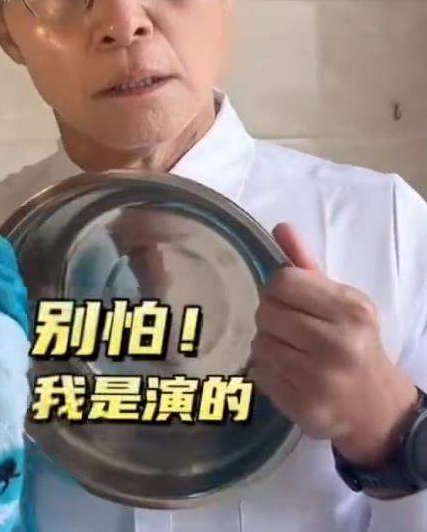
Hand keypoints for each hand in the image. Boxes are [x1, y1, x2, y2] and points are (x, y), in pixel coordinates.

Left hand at [249, 222, 417, 468]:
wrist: (375, 406)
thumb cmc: (354, 342)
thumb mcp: (340, 300)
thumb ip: (307, 266)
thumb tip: (280, 227)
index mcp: (350, 310)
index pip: (284, 281)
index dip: (279, 288)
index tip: (290, 299)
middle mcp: (336, 344)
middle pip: (267, 311)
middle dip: (272, 315)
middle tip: (289, 325)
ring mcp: (318, 380)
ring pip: (260, 342)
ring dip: (269, 343)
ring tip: (291, 349)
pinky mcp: (302, 407)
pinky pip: (260, 373)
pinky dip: (268, 369)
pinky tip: (289, 371)